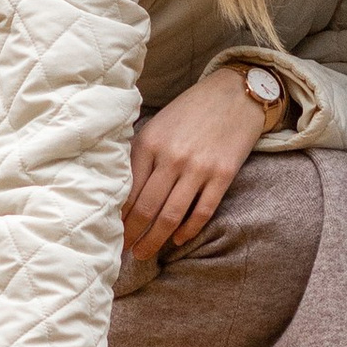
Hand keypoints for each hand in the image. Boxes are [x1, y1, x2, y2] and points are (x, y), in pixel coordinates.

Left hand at [121, 64, 275, 260]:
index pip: (127, 191)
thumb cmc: (191, 110)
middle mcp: (171, 157)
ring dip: (155, 240)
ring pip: (171, 215)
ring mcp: (198, 168)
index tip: (110, 233)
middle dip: (132, 235)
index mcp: (149, 143)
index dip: (118, 217)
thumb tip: (121, 193)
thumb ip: (140, 154)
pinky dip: (188, 230)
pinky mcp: (223, 174)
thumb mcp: (157, 125)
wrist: (236, 93)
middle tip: (124, 252)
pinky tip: (178, 239)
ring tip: (144, 253)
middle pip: (146, 209)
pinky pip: (202, 211)